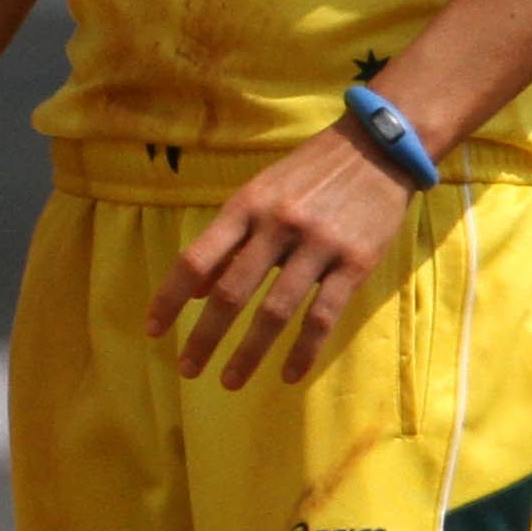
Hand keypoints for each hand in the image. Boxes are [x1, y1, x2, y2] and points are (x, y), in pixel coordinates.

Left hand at [146, 124, 415, 387]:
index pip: (196, 259)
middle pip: (231, 292)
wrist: (377, 148)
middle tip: (188, 369)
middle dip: (205, 337)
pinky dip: (303, 350)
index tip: (154, 330)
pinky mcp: (355, 264)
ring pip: (275, 311)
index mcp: (246, 206)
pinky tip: (289, 374)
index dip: (170, 297)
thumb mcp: (260, 192)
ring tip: (230, 381)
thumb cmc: (309, 173)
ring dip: (249, 353)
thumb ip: (229, 239)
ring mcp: (318, 246)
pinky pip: (323, 316)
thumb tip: (197, 291)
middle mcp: (277, 225)